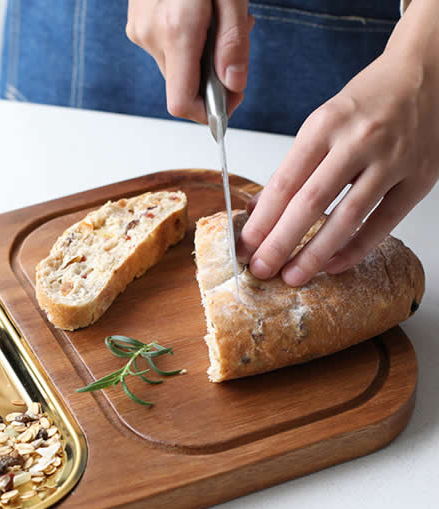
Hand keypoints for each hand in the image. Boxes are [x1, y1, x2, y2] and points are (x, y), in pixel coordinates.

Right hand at [126, 0, 253, 122]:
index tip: (230, 98)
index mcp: (177, 31)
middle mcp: (152, 36)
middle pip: (182, 86)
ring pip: (175, 67)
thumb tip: (233, 84)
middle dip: (212, 75)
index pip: (183, 103)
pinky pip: (165, 49)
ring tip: (216, 20)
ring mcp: (140, 31)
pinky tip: (197, 15)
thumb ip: (233, 42)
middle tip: (234, 41)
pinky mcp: (136, 24)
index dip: (208, 112)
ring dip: (199, 56)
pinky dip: (185, 41)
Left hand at [237, 0, 438, 285]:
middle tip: (262, 268)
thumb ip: (294, 166)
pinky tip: (333, 265)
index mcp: (325, 124)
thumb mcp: (322, 123)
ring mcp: (392, 160)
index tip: (246, 245)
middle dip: (281, 242)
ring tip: (293, 276)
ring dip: (316, 253)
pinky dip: (356, 249)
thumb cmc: (368, 100)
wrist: (428, 73)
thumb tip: (260, 211)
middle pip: (310, 203)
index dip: (262, 219)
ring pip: (346, 217)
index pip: (284, 182)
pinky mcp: (419, 178)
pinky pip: (383, 223)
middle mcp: (358, 141)